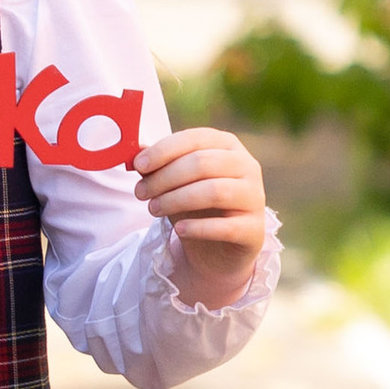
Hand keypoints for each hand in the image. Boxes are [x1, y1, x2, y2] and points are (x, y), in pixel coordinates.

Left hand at [131, 125, 267, 306]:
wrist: (216, 249)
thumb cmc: (194, 207)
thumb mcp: (173, 183)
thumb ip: (157, 165)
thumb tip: (135, 153)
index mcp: (227, 146)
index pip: (195, 139)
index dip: (164, 150)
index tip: (139, 165)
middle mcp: (247, 166)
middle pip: (202, 164)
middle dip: (165, 178)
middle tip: (140, 192)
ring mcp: (254, 197)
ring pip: (214, 191)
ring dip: (176, 200)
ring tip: (153, 209)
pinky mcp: (254, 230)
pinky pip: (226, 226)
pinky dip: (198, 227)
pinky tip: (179, 230)